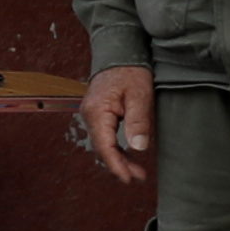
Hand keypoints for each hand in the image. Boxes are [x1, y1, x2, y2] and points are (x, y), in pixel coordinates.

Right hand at [81, 65, 158, 187]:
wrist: (120, 51)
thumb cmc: (131, 71)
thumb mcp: (140, 95)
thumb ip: (138, 121)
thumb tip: (138, 147)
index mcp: (97, 112)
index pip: (104, 147)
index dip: (116, 165)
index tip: (129, 179)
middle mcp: (89, 115)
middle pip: (102, 149)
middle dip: (119, 165)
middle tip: (139, 177)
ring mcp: (92, 114)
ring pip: (103, 144)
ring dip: (119, 158)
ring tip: (137, 171)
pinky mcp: (98, 114)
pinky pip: (105, 136)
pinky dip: (116, 148)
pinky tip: (128, 154)